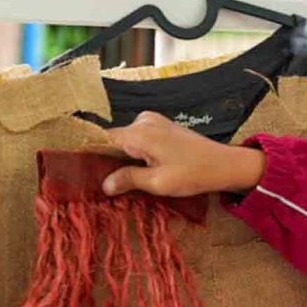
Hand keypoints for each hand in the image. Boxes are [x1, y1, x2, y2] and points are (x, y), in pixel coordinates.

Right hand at [101, 111, 264, 197]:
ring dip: (123, 159)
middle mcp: (142, 121)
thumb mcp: (158, 182)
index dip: (92, 156)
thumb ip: (128, 179)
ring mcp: (152, 121)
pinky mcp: (160, 126)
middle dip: (109, 161)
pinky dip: (135, 154)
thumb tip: (104, 184)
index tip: (83, 173)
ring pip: (125, 141)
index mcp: (139, 133)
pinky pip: (138, 139)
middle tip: (105, 185)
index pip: (102, 139)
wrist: (223, 164)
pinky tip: (137, 171)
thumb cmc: (193, 173)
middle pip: (113, 140)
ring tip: (122, 181)